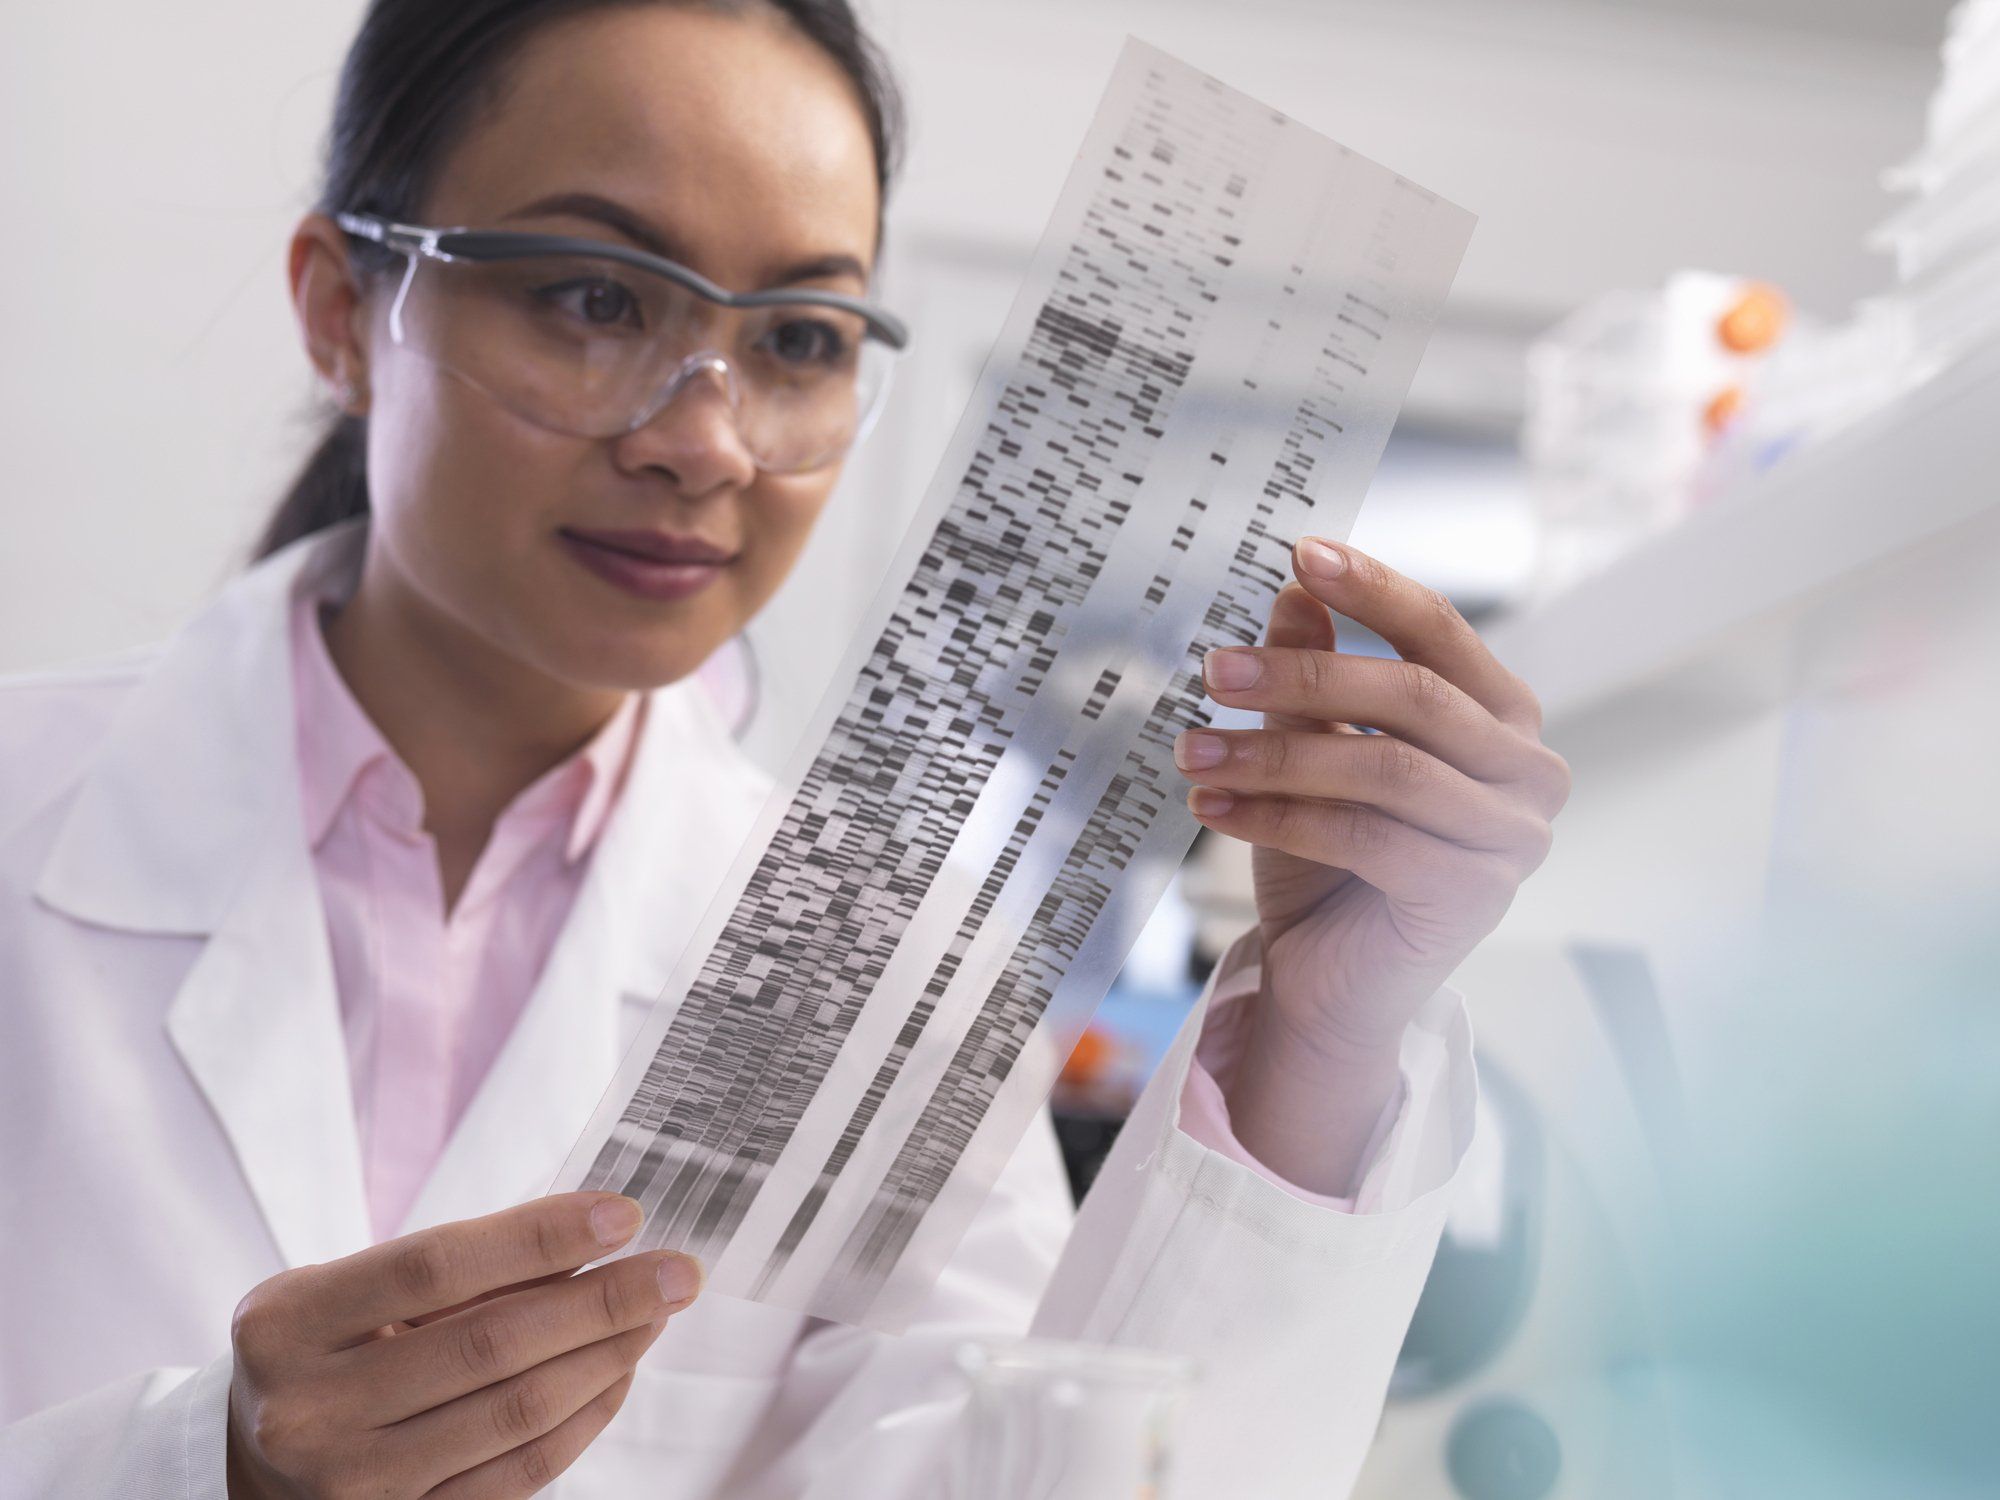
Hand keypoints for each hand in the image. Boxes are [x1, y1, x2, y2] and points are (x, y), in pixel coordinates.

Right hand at [226, 1193, 701, 1499]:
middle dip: (602, 1301)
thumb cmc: (324, 1351)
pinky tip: (620, 1373)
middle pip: (489, 1345)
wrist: (253, 1465)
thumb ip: (458, 1270)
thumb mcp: (352, 1291)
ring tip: (657, 1313)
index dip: (539, 1237)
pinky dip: (584, 1418)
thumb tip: (594, 1238)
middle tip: (676, 1271)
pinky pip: (519, 1474)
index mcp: (289, 1324)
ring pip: (516, 1414)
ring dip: (606, 1357)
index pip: (436, 1266)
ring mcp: (352, 1484)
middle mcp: (311, 1410)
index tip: (623, 1215)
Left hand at [1175, 536, 1568, 1192]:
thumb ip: (1318, 675)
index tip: (1301, 553)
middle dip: (1303, 674)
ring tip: (1192, 747)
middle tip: (1213, 668)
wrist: (1334, 983)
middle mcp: (1529, 773)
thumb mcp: (1314, 751)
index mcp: (1504, 717)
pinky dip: (1280, 815)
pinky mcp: (1471, 897)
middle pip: (1412, 697)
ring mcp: (1511, 839)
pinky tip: (1215, 804)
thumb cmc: (1331, 862)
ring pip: (1383, 770)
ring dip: (1275, 752)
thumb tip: (1294, 592)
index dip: (1375, 589)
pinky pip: (1366, 836)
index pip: (1443, 634)